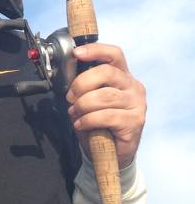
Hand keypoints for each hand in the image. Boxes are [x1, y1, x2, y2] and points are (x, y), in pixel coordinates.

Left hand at [65, 43, 145, 169]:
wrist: (112, 153)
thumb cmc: (99, 123)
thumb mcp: (90, 100)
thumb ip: (85, 86)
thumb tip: (67, 74)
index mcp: (122, 76)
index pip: (114, 54)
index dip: (95, 50)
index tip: (76, 53)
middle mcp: (133, 86)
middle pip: (106, 72)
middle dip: (81, 83)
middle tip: (71, 97)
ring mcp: (137, 104)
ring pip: (104, 96)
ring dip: (82, 105)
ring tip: (76, 114)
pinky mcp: (135, 121)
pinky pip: (106, 116)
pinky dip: (88, 120)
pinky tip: (82, 125)